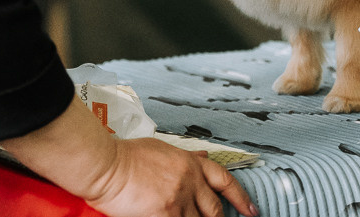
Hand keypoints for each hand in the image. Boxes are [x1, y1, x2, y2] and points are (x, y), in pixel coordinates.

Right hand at [87, 139, 256, 216]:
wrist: (108, 166)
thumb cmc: (127, 157)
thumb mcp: (163, 149)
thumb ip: (186, 157)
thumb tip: (203, 156)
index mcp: (191, 163)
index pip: (225, 180)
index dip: (241, 197)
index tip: (251, 210)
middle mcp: (190, 181)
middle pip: (215, 208)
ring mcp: (179, 200)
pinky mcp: (165, 215)